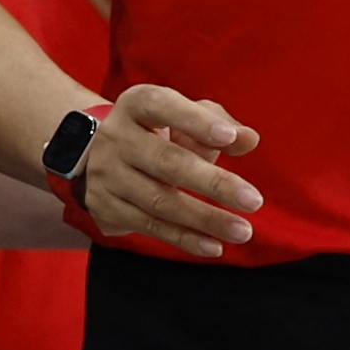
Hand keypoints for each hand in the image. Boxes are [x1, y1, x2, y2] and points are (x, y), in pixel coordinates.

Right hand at [77, 82, 263, 257]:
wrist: (97, 155)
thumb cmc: (155, 131)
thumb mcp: (182, 115)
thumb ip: (218, 121)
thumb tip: (248, 139)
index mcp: (136, 104)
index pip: (162, 106)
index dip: (195, 121)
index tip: (228, 137)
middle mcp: (117, 137)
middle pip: (167, 162)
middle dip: (213, 183)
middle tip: (253, 200)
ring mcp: (108, 175)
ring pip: (160, 202)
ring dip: (205, 219)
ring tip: (242, 230)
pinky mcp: (106, 207)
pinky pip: (151, 226)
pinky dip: (185, 238)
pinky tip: (213, 245)